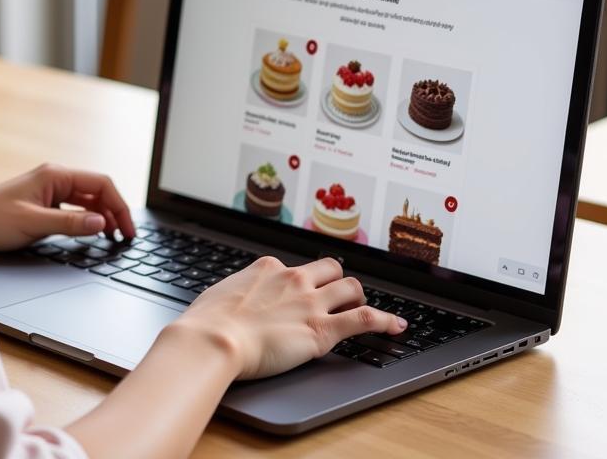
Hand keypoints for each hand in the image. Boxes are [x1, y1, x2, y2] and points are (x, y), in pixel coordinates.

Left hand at [0, 163, 135, 251]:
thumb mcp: (34, 224)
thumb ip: (70, 223)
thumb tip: (102, 223)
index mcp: (55, 175)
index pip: (101, 183)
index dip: (119, 205)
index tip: (127, 229)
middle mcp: (55, 178)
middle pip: (97, 190)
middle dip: (114, 211)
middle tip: (125, 237)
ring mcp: (50, 189)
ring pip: (87, 199)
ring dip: (102, 215)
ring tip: (114, 236)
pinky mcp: (44, 201)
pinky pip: (75, 207)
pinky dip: (87, 218)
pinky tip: (92, 232)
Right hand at [171, 255, 406, 379]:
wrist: (215, 339)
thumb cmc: (209, 322)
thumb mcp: (222, 295)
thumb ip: (239, 294)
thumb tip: (236, 300)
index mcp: (268, 267)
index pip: (295, 267)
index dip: (302, 281)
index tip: (303, 291)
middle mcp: (293, 278)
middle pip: (331, 268)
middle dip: (337, 281)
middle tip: (339, 297)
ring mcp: (311, 302)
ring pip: (351, 287)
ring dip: (359, 298)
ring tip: (363, 309)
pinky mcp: (322, 329)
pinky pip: (365, 319)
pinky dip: (385, 321)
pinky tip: (397, 326)